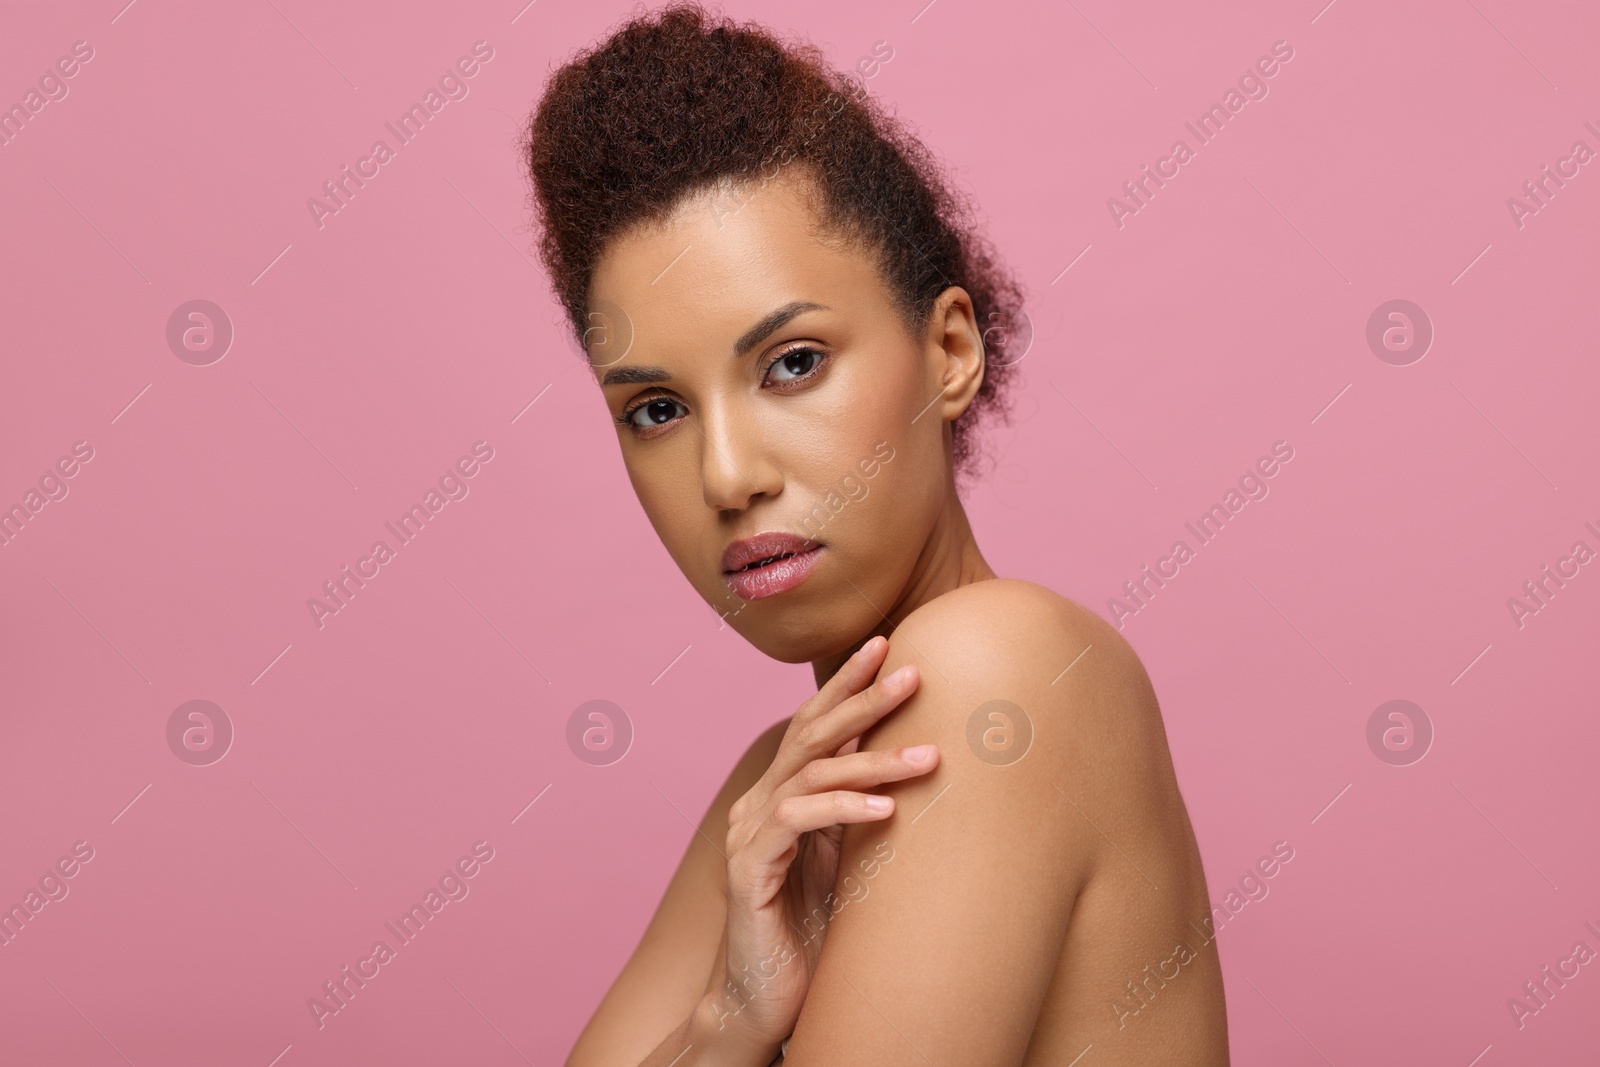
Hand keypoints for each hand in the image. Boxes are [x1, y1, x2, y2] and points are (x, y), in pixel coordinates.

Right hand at [704, 635, 939, 1052]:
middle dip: (862, 698)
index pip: (812, 724)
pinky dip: (844, 809)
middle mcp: (759, 803)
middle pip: (811, 733)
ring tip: (930, 756)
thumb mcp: (844, 860)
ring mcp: (749, 833)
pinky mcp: (749, 869)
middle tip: (911, 672)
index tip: (886, 647)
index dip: (845, 683)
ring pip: (812, 773)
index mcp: (779, 793)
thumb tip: (912, 766)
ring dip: (875, 760)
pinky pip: (798, 821)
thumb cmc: (810, 929)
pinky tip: (887, 808)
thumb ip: (859, 811)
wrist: (762, 999)